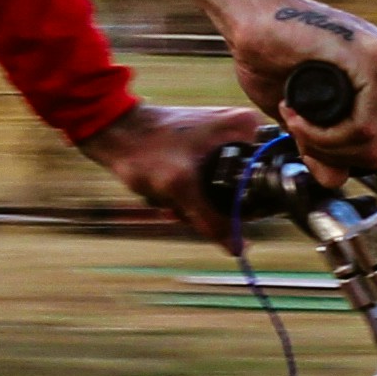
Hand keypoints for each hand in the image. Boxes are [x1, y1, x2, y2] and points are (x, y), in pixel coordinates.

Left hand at [75, 99, 268, 238]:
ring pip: (218, 190)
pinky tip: (163, 191)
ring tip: (166, 194)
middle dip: (206, 203)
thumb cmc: (145, 149)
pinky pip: (204, 183)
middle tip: (179, 201)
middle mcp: (239, 129)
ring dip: (191, 202)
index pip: (262, 176)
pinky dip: (184, 193)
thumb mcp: (181, 188)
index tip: (206, 205)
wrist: (114, 132)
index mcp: (246, 127)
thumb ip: (212, 221)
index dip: (239, 204)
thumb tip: (239, 248)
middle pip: (239, 187)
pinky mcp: (203, 147)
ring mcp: (220, 138)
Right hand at [153, 0, 376, 179]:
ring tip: (296, 116)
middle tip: (299, 127)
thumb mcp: (306, 116)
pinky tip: (297, 111)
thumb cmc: (274, 53)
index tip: (307, 133)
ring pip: (374, 143)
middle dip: (334, 153)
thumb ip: (325, 147)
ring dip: (324, 143)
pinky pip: (363, 128)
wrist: (252, 14)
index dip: (342, 154)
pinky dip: (323, 134)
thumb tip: (335, 179)